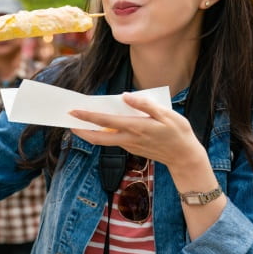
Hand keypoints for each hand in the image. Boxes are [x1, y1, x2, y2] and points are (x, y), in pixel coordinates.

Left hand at [69, 92, 207, 170]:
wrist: (184, 157)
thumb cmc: (178, 132)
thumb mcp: (167, 114)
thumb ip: (145, 105)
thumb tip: (125, 96)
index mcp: (136, 128)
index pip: (105, 122)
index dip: (87, 117)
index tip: (73, 111)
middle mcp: (129, 139)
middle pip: (97, 138)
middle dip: (80, 130)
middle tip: (67, 120)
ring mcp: (129, 146)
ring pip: (103, 141)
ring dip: (90, 132)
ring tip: (79, 121)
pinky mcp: (132, 149)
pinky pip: (113, 140)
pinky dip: (104, 133)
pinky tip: (101, 124)